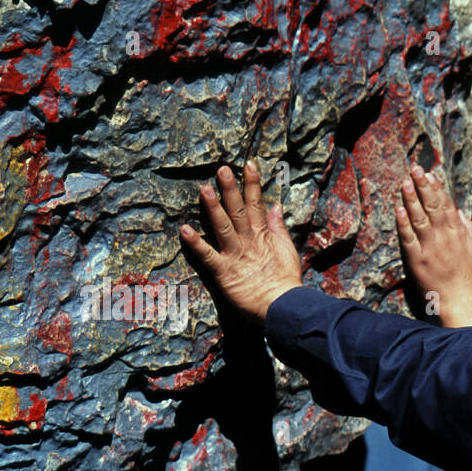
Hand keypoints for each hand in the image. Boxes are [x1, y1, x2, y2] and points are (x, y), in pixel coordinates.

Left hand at [180, 161, 303, 324]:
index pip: (257, 203)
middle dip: (230, 189)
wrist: (284, 306)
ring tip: (204, 189)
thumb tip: (275, 205)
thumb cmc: (285, 281)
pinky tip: (185, 230)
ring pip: (223, 226)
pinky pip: (208, 255)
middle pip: (239, 210)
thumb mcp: (286, 249)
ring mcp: (236, 255)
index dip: (252, 184)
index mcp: (262, 235)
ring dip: (214, 208)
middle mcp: (248, 241)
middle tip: (221, 169)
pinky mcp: (225, 272)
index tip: (247, 164)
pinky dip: (196, 243)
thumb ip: (278, 227)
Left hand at [394, 165, 471, 327]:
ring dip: (411, 199)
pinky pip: (408, 238)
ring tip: (404, 182)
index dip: (436, 188)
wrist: (460, 301)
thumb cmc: (470, 277)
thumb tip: (457, 212)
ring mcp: (429, 248)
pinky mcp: (417, 260)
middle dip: (423, 186)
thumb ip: (468, 229)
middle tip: (415, 169)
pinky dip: (403, 223)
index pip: (445, 205)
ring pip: (419, 218)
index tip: (430, 174)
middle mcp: (444, 237)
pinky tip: (398, 210)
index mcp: (458, 233)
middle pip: (432, 206)